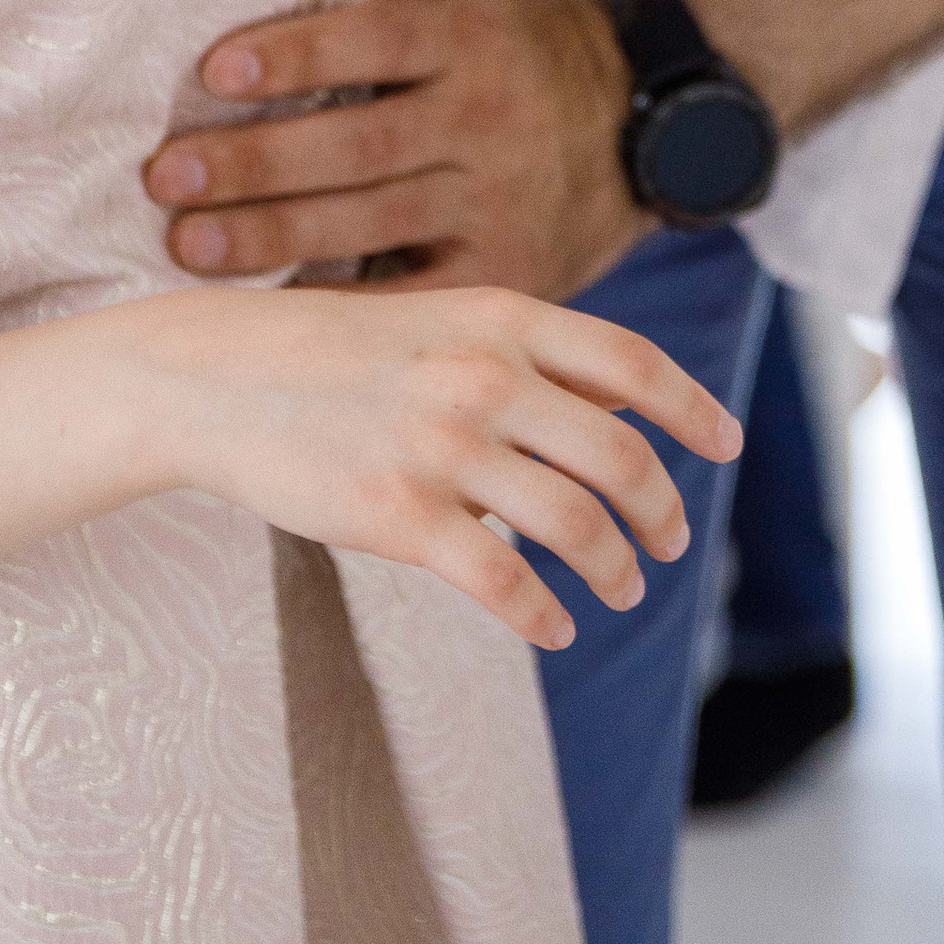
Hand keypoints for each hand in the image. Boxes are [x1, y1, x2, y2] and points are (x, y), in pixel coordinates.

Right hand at [126, 281, 738, 651]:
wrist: (215, 374)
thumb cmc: (334, 350)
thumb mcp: (438, 319)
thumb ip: (524, 354)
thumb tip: (619, 403)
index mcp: (499, 316)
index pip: (631, 361)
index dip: (692, 407)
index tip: (727, 444)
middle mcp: (482, 375)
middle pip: (620, 453)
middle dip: (662, 508)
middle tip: (673, 541)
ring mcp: (440, 447)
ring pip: (574, 525)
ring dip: (615, 569)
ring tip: (622, 591)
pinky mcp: (397, 516)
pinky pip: (503, 583)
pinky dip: (545, 614)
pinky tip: (554, 627)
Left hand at [142, 0, 647, 299]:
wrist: (627, 123)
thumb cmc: (499, 28)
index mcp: (464, 28)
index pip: (372, 38)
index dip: (293, 52)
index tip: (213, 68)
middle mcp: (482, 113)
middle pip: (356, 143)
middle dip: (255, 164)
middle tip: (164, 175)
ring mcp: (494, 198)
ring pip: (369, 222)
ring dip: (272, 238)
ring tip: (185, 244)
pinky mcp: (500, 272)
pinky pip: (409, 295)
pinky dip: (339, 309)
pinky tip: (266, 313)